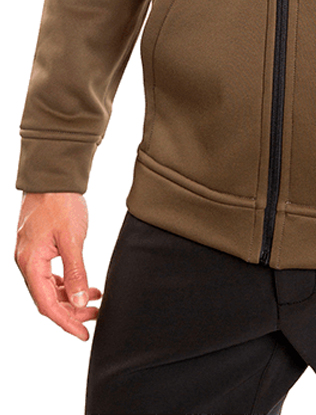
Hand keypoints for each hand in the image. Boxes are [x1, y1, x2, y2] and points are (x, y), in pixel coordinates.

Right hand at [15, 192, 100, 339]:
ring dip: (70, 297)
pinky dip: (66, 283)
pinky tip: (83, 283)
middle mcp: (26, 262)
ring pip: (48, 287)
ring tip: (94, 300)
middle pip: (47, 299)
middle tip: (95, 316)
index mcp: (30, 263)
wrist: (52, 175)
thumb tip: (81, 302)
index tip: (83, 333)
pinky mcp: (37, 247)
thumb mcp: (72, 239)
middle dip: (71, 311)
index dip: (66, 322)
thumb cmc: (60, 202)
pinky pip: (49, 274)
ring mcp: (30, 255)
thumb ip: (76, 272)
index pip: (47, 304)